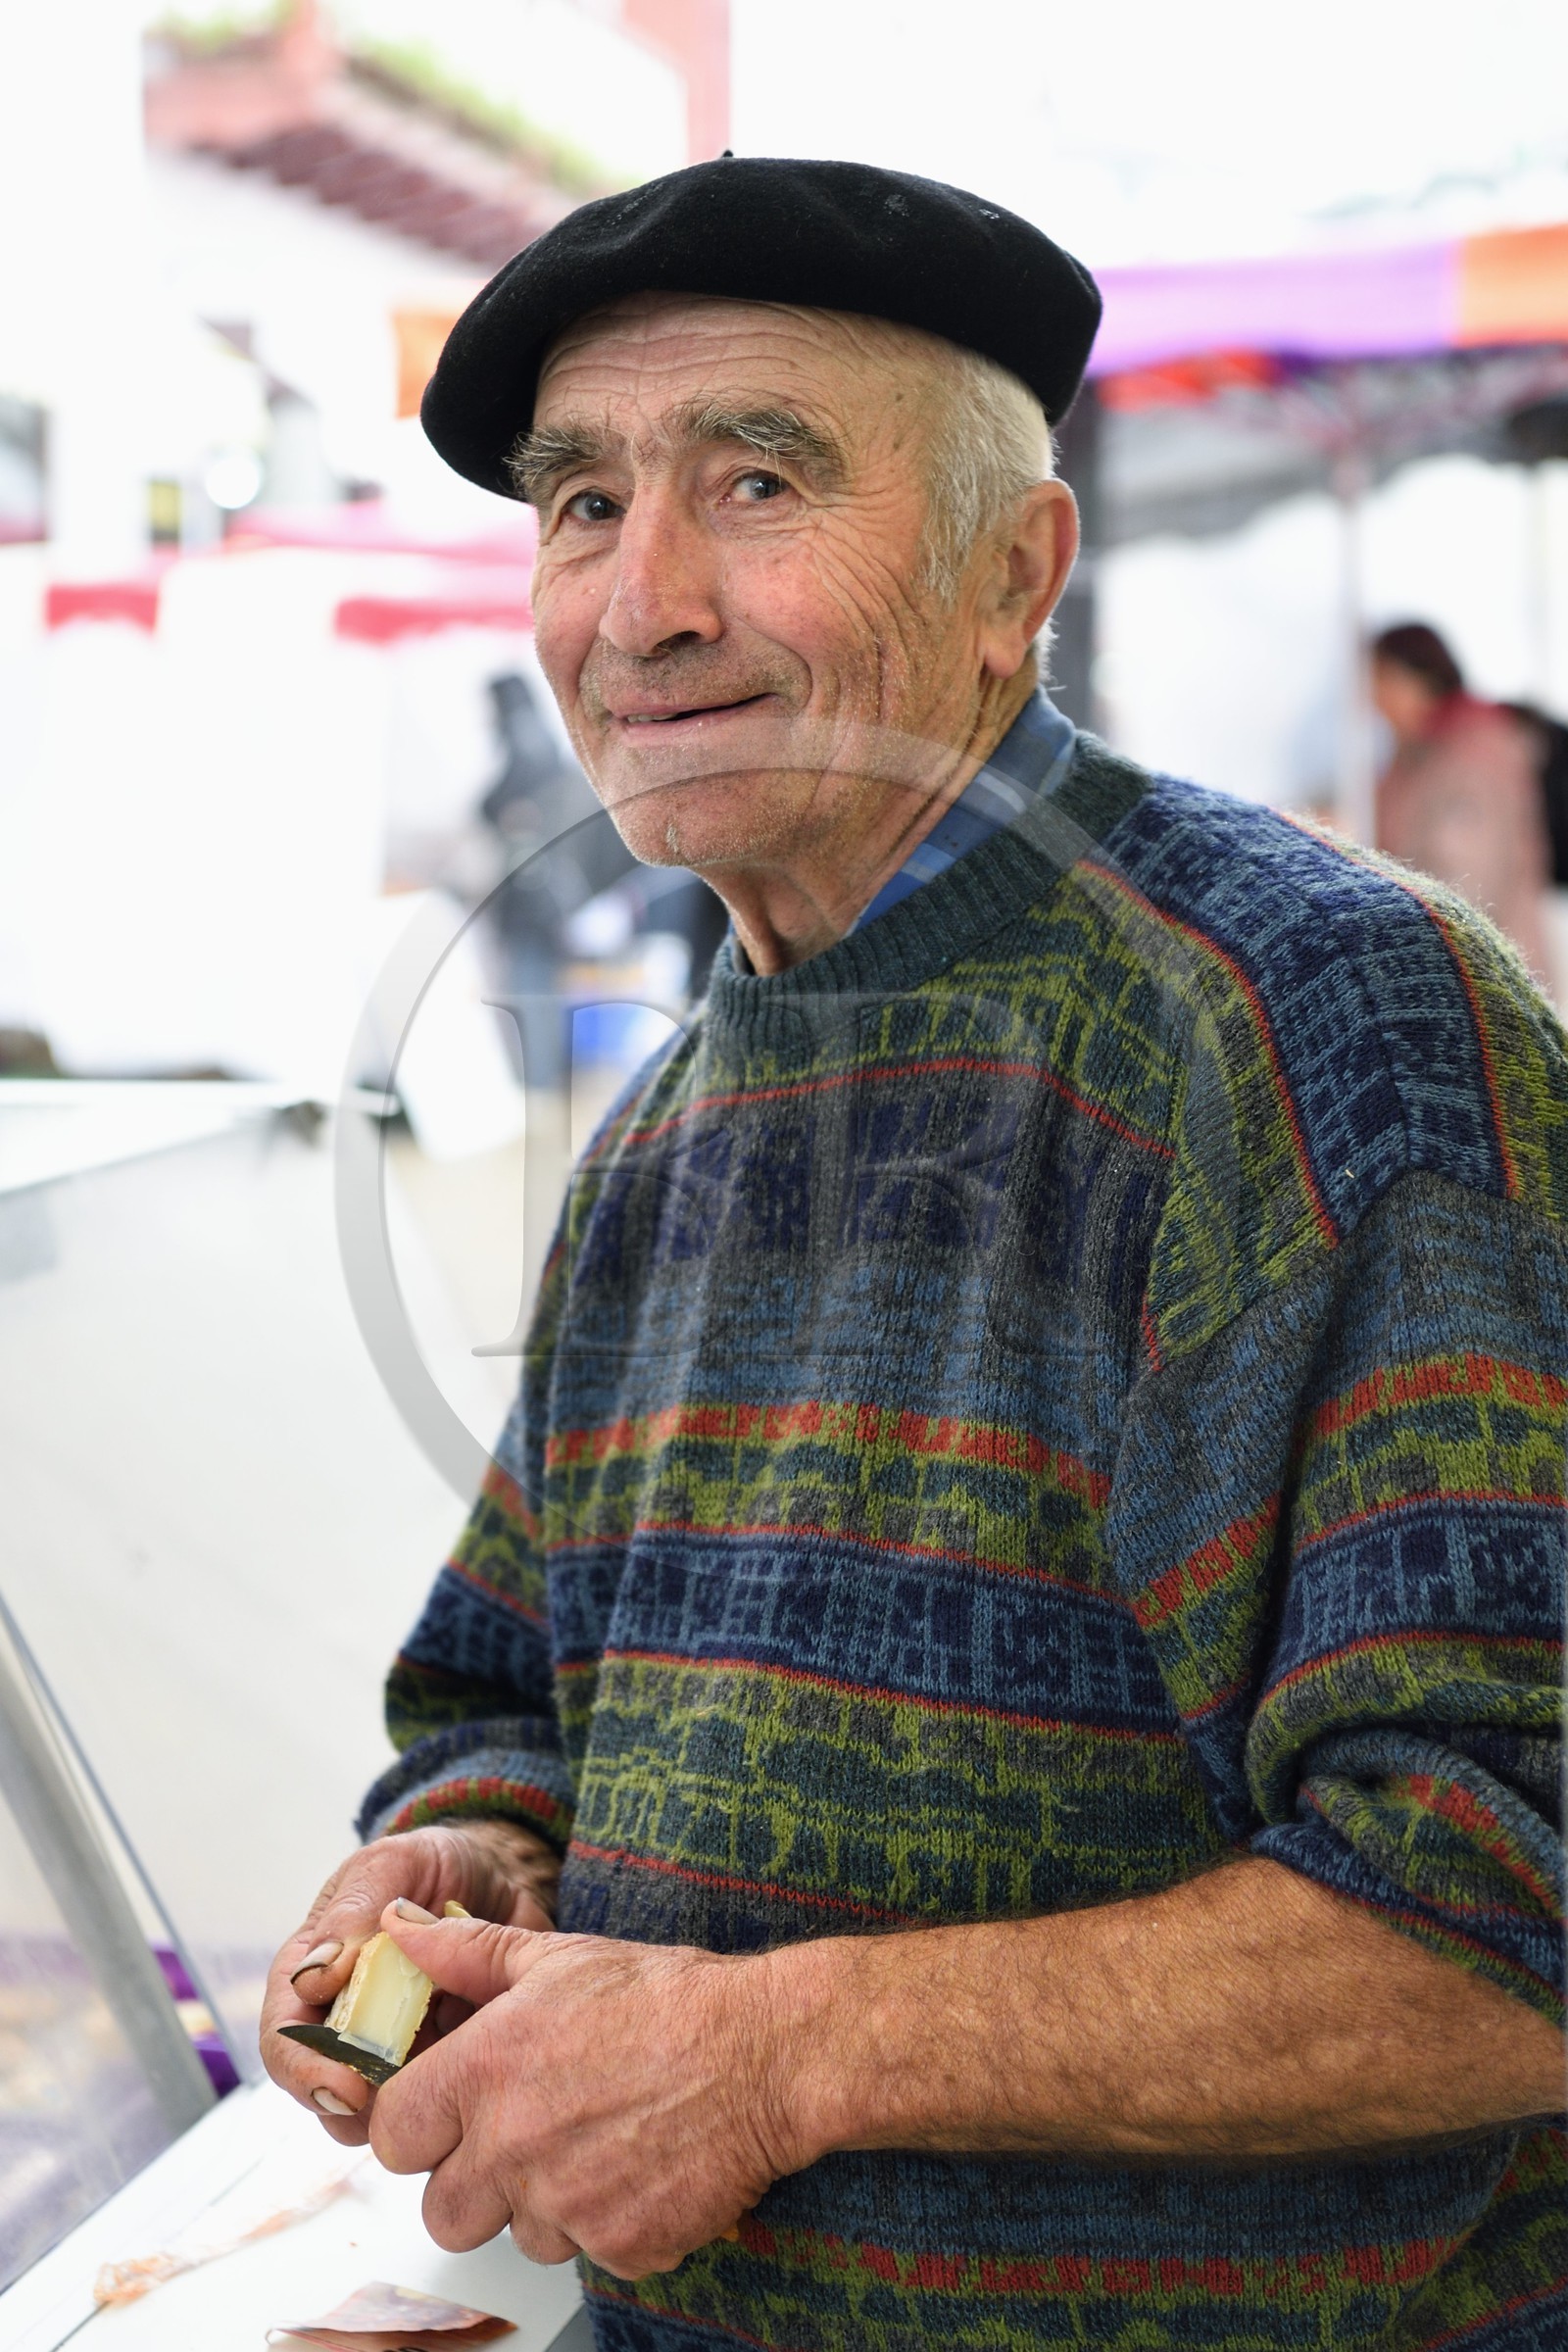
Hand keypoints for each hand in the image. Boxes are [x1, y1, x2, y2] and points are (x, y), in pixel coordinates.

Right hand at [261, 1822, 558, 2141]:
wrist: (498, 1875)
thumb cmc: (430, 1864)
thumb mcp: (393, 1865)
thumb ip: (355, 1909)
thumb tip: (314, 1975)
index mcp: (314, 1974)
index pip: (284, 2036)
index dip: (302, 2068)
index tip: (341, 2085)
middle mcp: (345, 2021)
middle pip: (323, 2088)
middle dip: (351, 2106)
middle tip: (394, 2109)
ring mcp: (394, 2049)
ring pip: (378, 2112)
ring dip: (403, 2112)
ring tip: (443, 2092)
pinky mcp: (443, 2063)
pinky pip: (439, 2101)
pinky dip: (454, 2097)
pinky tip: (482, 2074)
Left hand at [369, 1905, 796, 2277]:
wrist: (766, 2052)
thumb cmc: (668, 1999)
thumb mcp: (561, 1957)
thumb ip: (468, 1953)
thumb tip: (401, 1933)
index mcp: (484, 2071)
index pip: (393, 2134)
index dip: (420, 2125)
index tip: (450, 2114)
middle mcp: (511, 2146)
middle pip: (442, 2212)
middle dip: (475, 2183)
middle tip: (526, 2139)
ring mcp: (565, 2205)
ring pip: (518, 2237)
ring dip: (545, 2204)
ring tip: (597, 2142)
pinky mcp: (619, 2248)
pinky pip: (588, 2252)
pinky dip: (610, 2221)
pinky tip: (640, 2166)